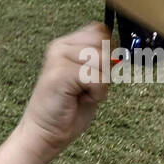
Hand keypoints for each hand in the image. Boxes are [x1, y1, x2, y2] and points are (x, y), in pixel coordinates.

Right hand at [17, 23, 110, 160]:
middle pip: (104, 43)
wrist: (45, 133)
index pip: (100, 31)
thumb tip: (119, 49)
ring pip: (102, 60)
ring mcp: (58, 58)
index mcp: (66, 45)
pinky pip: (97, 77)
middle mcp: (60, 47)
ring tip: (81, 93)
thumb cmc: (67, 109)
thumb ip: (101, 61)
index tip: (94, 73)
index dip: (107, 52)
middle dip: (104, 69)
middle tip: (86, 86)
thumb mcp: (91, 79)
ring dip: (100, 83)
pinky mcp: (60, 72)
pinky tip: (79, 98)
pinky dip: (96, 93)